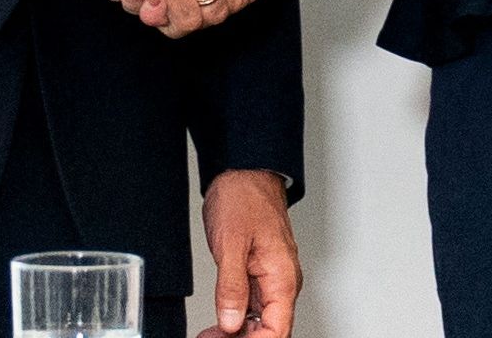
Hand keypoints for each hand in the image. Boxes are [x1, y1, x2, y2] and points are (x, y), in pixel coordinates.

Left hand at [196, 169, 298, 337]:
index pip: (277, 330)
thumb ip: (232, 287)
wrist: (244, 171)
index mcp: (282, 277)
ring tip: (209, 334)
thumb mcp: (232, 243)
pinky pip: (253, 305)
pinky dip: (236, 318)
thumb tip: (231, 323)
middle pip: (270, 330)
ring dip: (237, 333)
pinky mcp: (258, 272)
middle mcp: (282, 281)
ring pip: (260, 320)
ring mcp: (271, 277)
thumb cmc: (244, 197)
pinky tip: (218, 323)